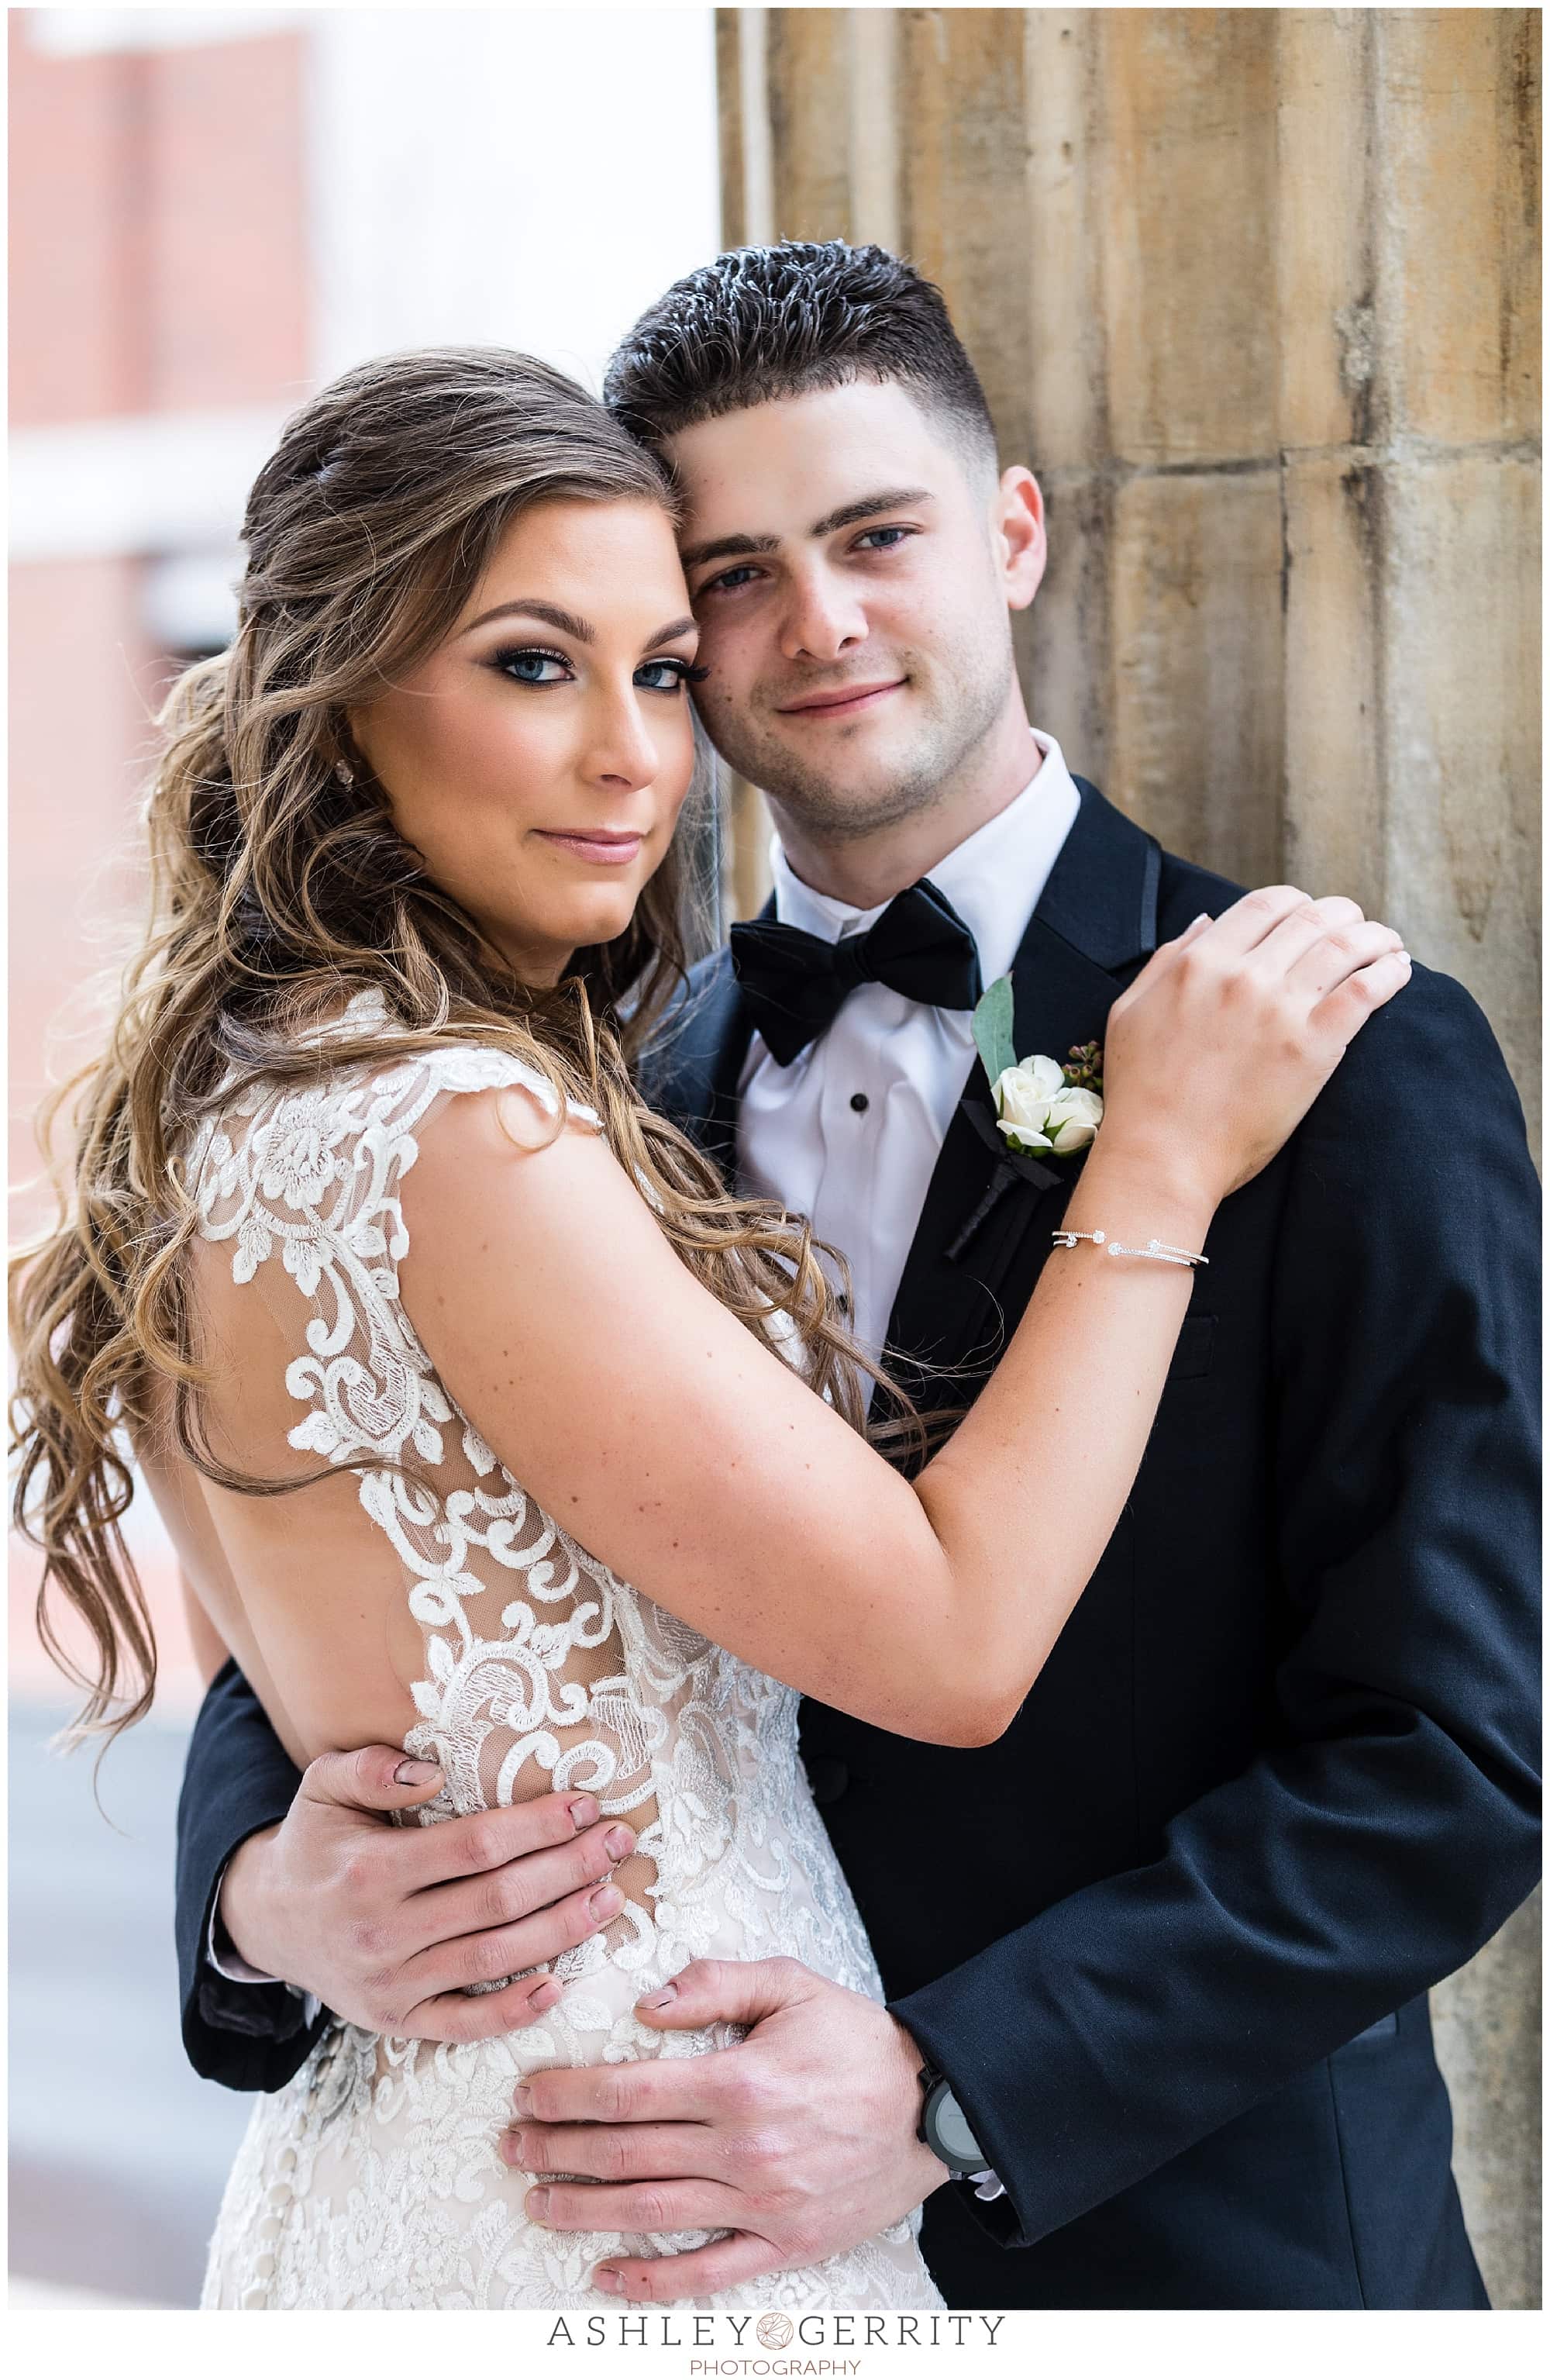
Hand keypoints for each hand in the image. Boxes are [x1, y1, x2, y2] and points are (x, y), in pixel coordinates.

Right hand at [218, 1746, 636, 2041]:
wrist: (266, 1922)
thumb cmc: (314, 1843)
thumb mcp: (323, 1787)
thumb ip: (373, 1768)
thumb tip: (433, 1769)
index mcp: (372, 1870)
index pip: (474, 1847)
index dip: (536, 1828)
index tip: (585, 1805)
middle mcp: (383, 1932)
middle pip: (498, 1901)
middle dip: (568, 1870)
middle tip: (619, 1844)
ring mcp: (391, 1985)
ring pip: (494, 1958)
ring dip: (561, 1931)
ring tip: (611, 1899)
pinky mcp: (397, 2022)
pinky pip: (463, 2023)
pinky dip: (512, 2011)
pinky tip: (559, 1985)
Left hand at [498, 1956, 948, 2300]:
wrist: (937, 2104)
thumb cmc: (858, 2039)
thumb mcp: (792, 1984)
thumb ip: (715, 1982)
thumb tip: (646, 2005)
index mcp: (737, 2080)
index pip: (626, 2091)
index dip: (567, 2095)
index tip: (528, 2094)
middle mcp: (742, 2148)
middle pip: (624, 2153)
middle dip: (556, 2150)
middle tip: (512, 2146)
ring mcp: (762, 2203)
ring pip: (650, 2211)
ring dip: (582, 2209)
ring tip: (535, 2200)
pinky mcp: (785, 2243)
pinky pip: (706, 2270)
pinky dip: (651, 2279)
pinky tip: (605, 2275)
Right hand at [1100, 888, 1411, 1203]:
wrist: (1163, 1157)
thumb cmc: (1140, 1092)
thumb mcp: (1131, 1011)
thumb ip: (1168, 959)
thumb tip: (1207, 921)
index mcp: (1200, 962)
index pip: (1266, 904)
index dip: (1297, 903)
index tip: (1310, 916)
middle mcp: (1243, 975)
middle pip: (1312, 917)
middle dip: (1343, 914)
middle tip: (1356, 926)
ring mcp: (1280, 1009)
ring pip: (1346, 945)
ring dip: (1375, 937)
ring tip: (1388, 945)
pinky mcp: (1313, 1048)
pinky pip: (1366, 991)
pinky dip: (1389, 972)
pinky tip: (1398, 970)